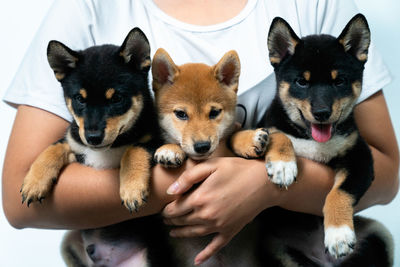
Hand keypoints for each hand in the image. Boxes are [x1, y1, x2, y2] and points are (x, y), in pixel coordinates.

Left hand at [162, 157, 278, 264]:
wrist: (265, 183)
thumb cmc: (238, 170)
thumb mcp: (212, 165)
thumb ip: (189, 177)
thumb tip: (170, 191)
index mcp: (200, 198)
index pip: (175, 208)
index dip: (167, 209)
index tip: (163, 208)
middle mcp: (206, 215)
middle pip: (182, 220)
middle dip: (171, 220)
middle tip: (166, 218)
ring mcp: (218, 226)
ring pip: (193, 233)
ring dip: (181, 233)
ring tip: (173, 233)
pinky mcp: (230, 231)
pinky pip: (215, 246)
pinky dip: (205, 254)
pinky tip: (197, 261)